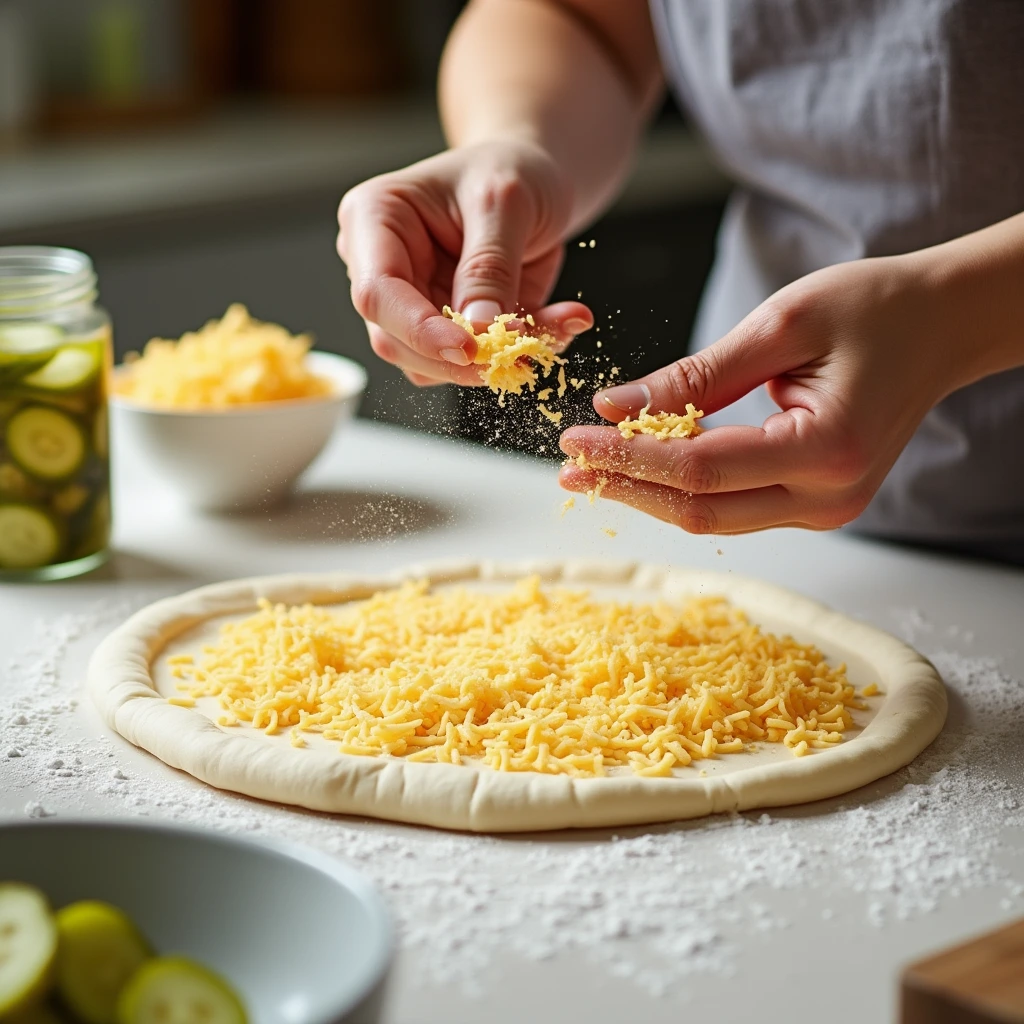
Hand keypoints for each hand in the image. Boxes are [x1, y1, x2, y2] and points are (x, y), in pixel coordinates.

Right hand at [337, 139, 592, 386]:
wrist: (534, 181)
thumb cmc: (511, 170)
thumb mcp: (506, 201)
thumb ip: (490, 266)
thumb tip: (480, 330)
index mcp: (374, 220)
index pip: (378, 292)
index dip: (419, 330)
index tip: (471, 349)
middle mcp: (379, 267)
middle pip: (395, 341)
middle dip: (458, 358)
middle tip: (522, 353)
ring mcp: (408, 305)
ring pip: (430, 365)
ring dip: (493, 360)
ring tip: (559, 325)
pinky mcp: (441, 331)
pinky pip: (469, 364)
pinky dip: (514, 356)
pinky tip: (555, 326)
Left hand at [559, 253, 963, 533]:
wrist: (943, 325)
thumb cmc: (876, 308)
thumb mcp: (782, 324)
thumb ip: (697, 374)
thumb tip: (616, 408)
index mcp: (827, 449)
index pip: (700, 470)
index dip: (628, 458)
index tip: (574, 438)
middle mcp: (829, 498)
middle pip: (700, 510)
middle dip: (626, 487)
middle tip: (568, 466)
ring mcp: (825, 511)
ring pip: (712, 517)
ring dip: (648, 493)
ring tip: (592, 466)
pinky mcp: (816, 506)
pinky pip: (733, 507)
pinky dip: (684, 488)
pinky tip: (643, 466)